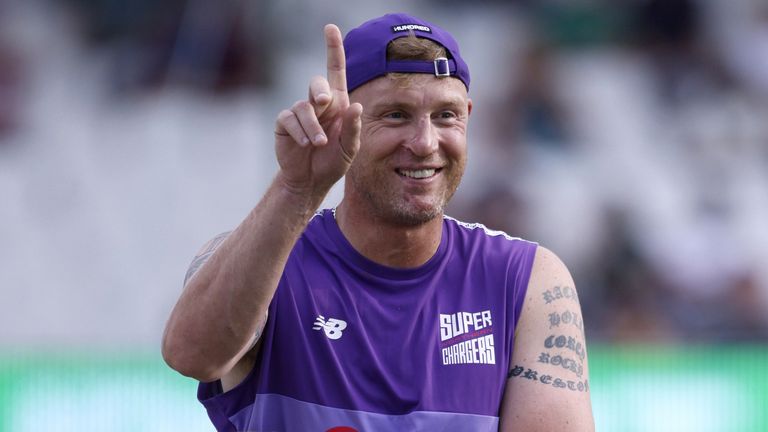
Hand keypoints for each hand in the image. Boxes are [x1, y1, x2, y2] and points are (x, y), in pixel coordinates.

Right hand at [274, 24, 362, 199]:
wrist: (311, 180)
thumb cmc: (333, 161)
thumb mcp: (350, 148)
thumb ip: (353, 127)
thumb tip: (356, 106)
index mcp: (337, 104)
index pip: (335, 71)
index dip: (333, 49)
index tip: (330, 28)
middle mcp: (318, 104)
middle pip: (317, 83)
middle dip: (320, 91)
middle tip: (325, 103)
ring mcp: (300, 112)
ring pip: (304, 106)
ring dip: (313, 126)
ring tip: (318, 143)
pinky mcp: (285, 123)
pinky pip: (289, 119)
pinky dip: (300, 132)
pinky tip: (305, 145)